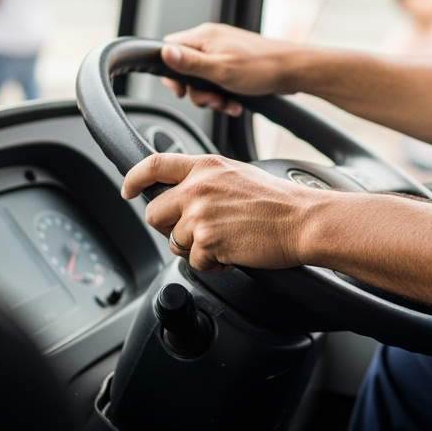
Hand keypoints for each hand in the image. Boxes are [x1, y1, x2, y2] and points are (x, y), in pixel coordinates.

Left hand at [121, 152, 313, 272]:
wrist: (303, 220)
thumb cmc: (280, 201)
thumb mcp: (238, 175)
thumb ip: (207, 180)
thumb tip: (185, 195)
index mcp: (206, 166)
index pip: (155, 165)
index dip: (135, 178)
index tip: (128, 190)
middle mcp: (198, 187)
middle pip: (155, 213)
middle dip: (171, 227)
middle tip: (199, 232)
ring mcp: (200, 214)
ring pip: (174, 242)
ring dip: (197, 248)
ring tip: (227, 241)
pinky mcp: (207, 241)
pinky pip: (194, 262)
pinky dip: (213, 264)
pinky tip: (234, 253)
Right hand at [160, 23, 297, 115]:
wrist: (294, 71)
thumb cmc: (261, 68)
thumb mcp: (220, 70)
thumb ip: (190, 63)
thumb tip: (163, 53)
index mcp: (204, 37)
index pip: (169, 49)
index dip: (171, 73)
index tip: (182, 91)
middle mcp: (211, 41)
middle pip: (186, 69)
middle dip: (197, 91)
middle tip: (213, 100)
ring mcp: (224, 52)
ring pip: (203, 79)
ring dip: (213, 96)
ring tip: (227, 103)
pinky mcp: (235, 63)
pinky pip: (219, 81)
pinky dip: (225, 95)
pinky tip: (235, 103)